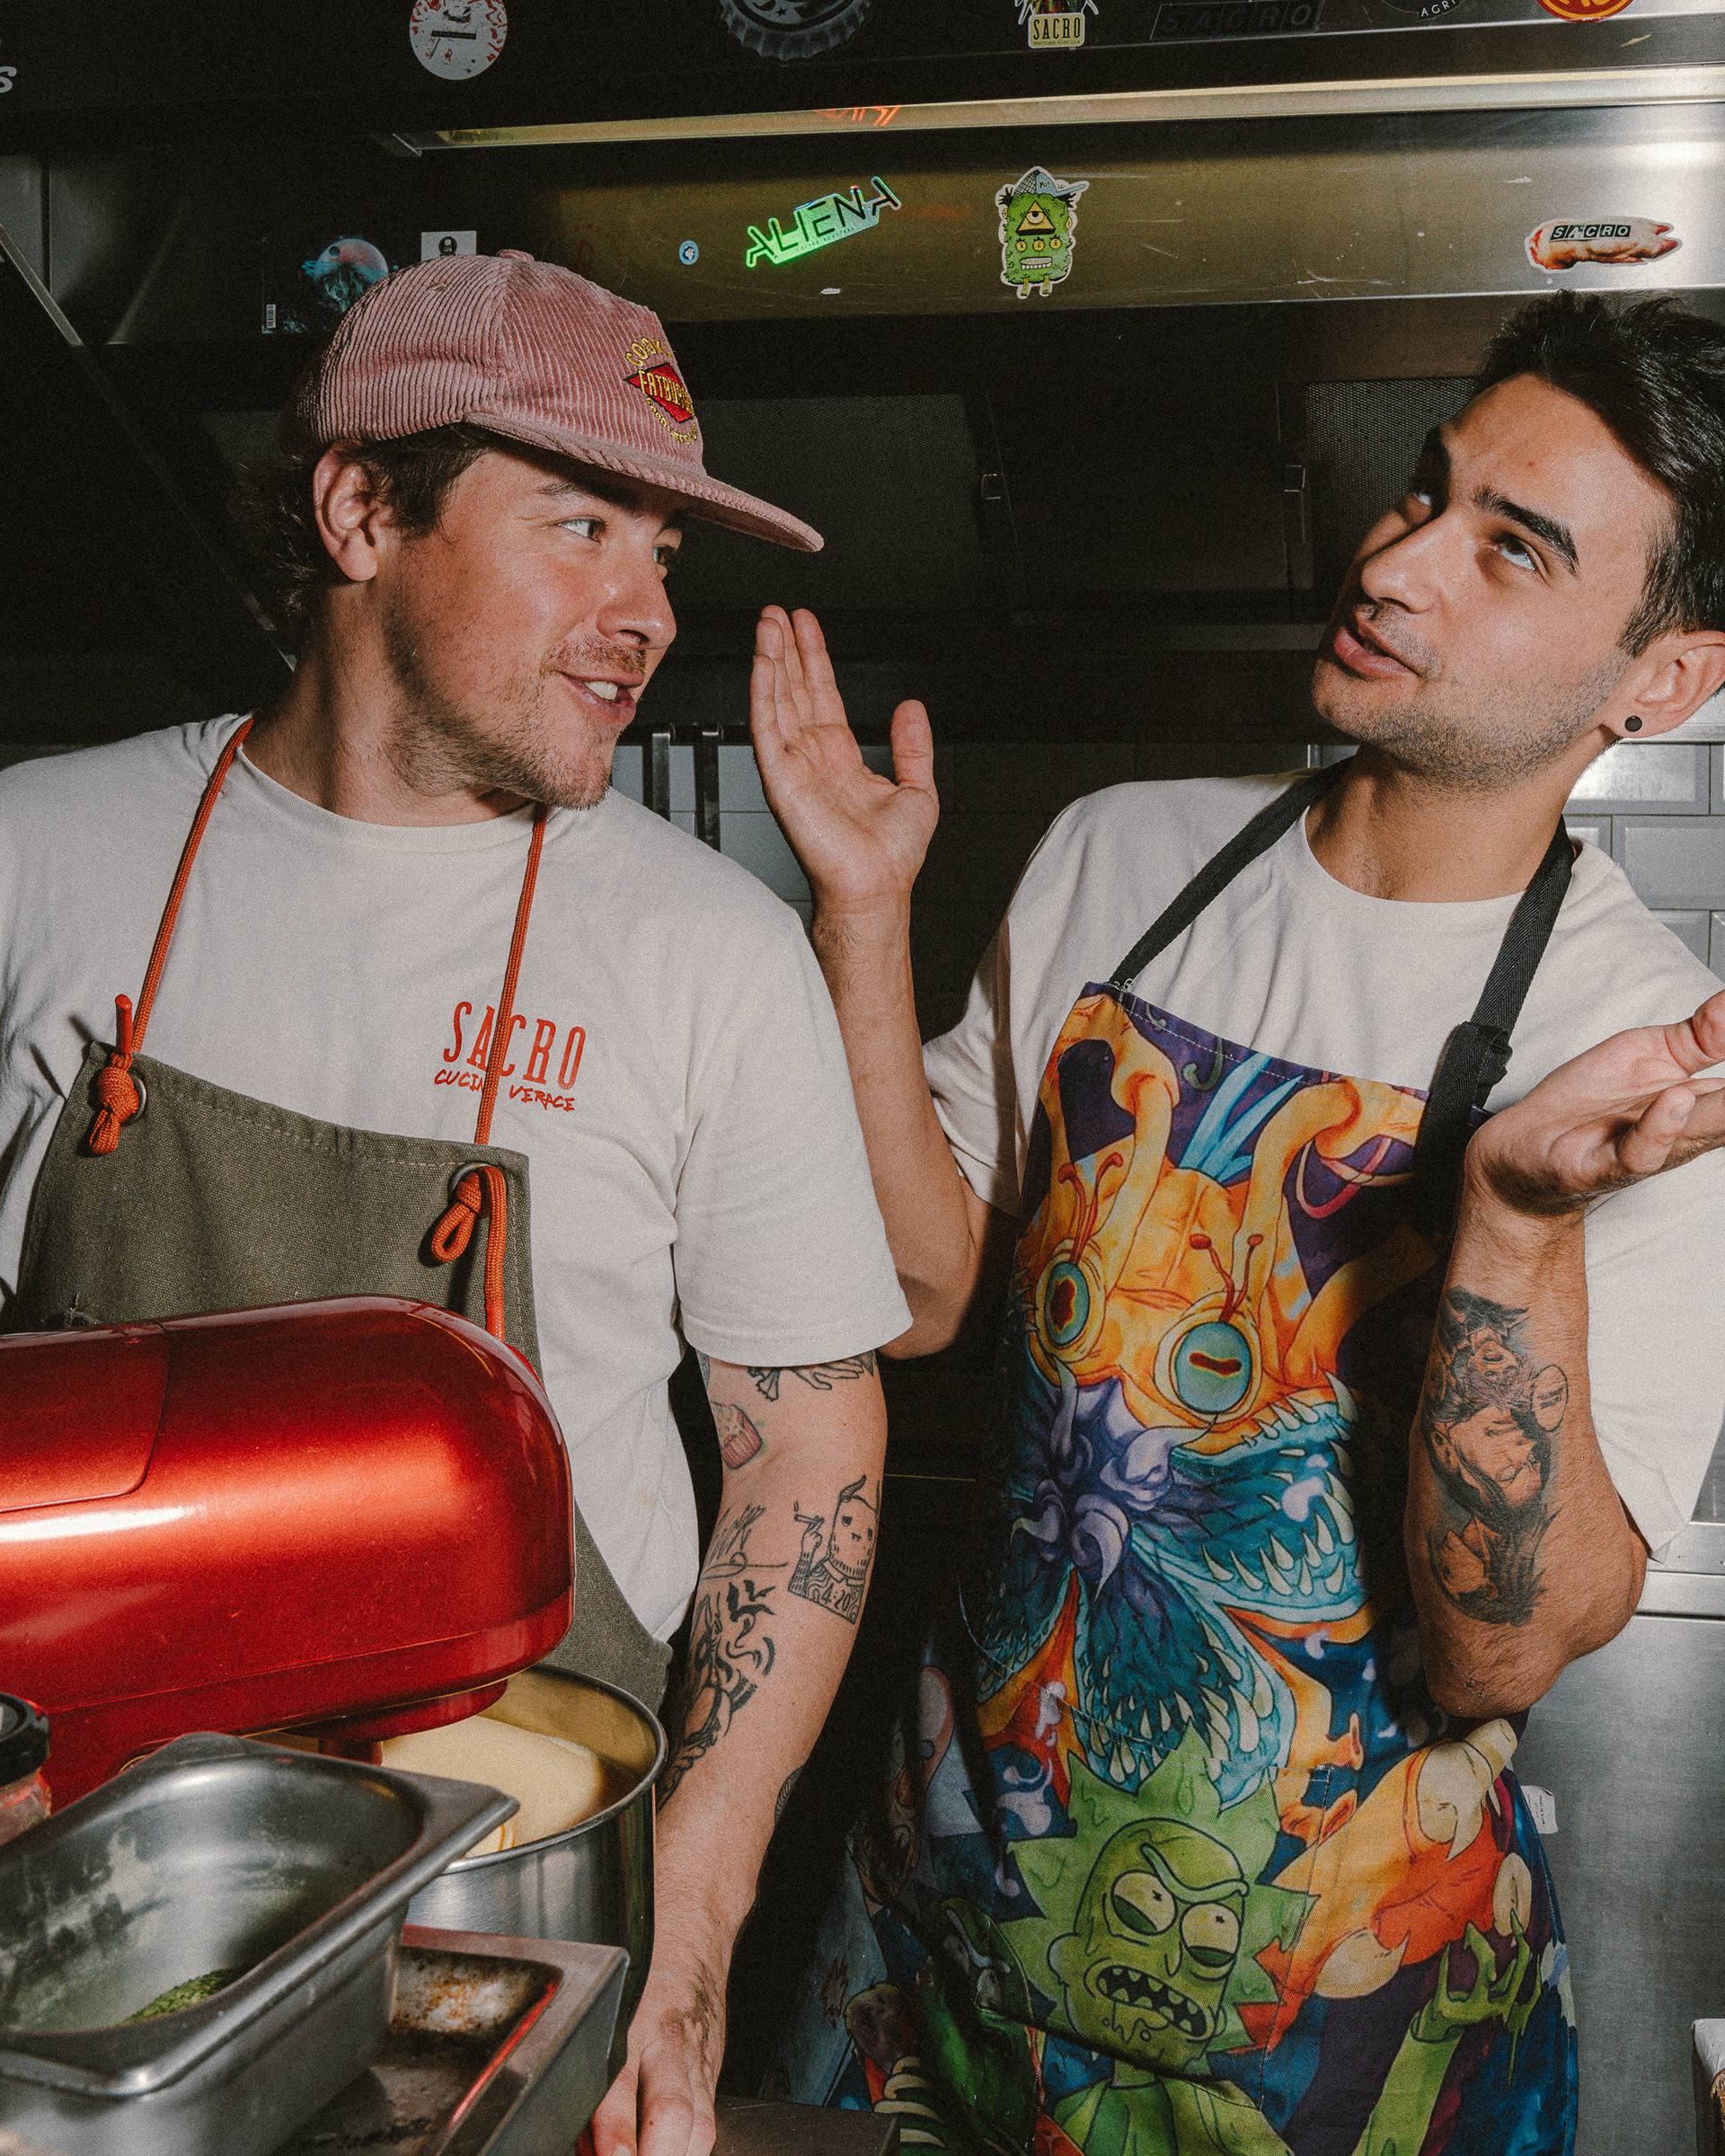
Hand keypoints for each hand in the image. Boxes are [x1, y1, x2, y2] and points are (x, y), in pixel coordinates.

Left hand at [589, 1929, 725, 2155]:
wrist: (692, 1933)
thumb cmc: (640, 1969)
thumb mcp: (605, 2007)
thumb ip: (589, 2072)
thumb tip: (573, 2136)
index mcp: (629, 2024)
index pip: (620, 2085)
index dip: (615, 2131)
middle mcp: (666, 2047)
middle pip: (669, 2113)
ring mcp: (696, 2063)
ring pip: (697, 2127)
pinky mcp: (711, 2075)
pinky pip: (706, 2125)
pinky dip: (690, 2152)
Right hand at [750, 605, 937, 916]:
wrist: (878, 888)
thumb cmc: (892, 857)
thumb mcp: (918, 789)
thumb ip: (913, 746)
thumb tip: (912, 707)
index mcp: (841, 758)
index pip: (822, 695)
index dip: (814, 658)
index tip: (807, 626)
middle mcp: (813, 758)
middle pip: (795, 690)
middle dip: (787, 649)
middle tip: (778, 613)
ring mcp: (794, 767)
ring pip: (777, 701)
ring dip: (771, 660)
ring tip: (768, 623)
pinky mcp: (781, 780)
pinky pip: (766, 728)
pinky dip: (763, 692)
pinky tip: (762, 662)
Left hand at [1466, 986, 1724, 1216]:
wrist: (1522, 1150)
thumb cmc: (1590, 1108)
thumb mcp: (1652, 1054)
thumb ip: (1705, 1033)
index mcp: (1702, 1105)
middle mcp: (1684, 1132)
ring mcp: (1645, 1150)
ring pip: (1699, 1133)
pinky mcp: (1601, 1164)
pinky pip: (1637, 1151)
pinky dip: (1660, 1127)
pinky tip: (1676, 1098)